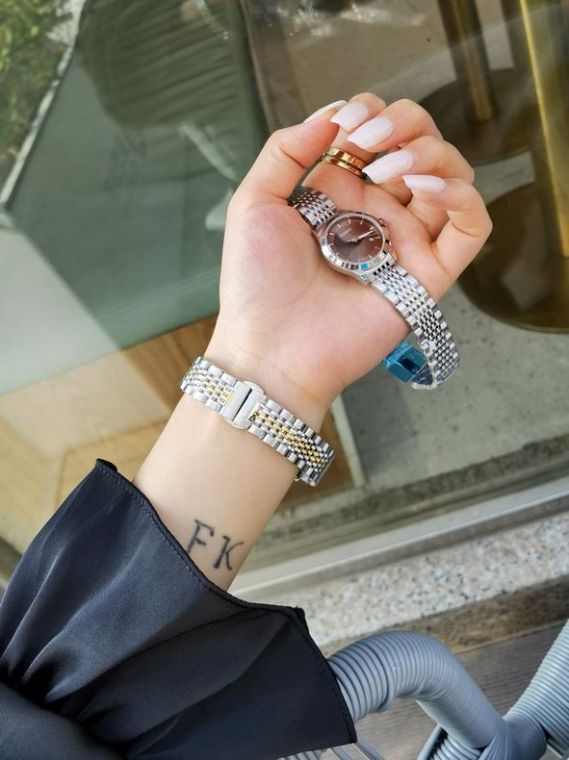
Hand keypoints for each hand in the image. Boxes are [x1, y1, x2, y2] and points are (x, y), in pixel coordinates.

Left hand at [206, 93, 491, 428]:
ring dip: (431, 154)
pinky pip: (470, 228)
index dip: (372, 114)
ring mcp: (406, 243)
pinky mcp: (428, 275)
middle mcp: (377, 214)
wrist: (271, 349)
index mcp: (340, 194)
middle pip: (420, 147)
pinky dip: (462, 196)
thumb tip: (331, 113)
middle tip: (371, 141)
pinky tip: (427, 187)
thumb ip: (286, 150)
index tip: (349, 123)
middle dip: (405, 124)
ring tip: (392, 168)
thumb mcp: (254, 203)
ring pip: (451, 178)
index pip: (377, 135)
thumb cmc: (255, 285)